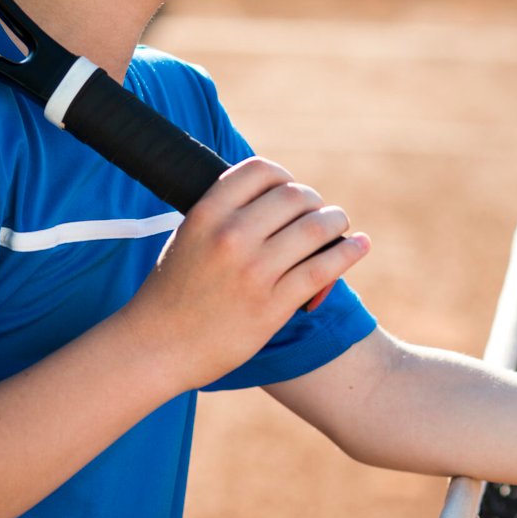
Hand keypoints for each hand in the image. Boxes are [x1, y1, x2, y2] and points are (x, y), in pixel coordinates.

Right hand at [120, 157, 369, 389]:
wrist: (156, 347)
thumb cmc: (172, 293)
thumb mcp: (187, 237)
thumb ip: (223, 214)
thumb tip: (271, 196)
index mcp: (207, 213)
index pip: (260, 170)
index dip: (283, 177)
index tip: (289, 190)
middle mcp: (231, 236)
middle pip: (295, 196)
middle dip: (313, 201)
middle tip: (317, 213)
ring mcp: (254, 271)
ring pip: (315, 228)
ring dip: (336, 221)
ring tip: (341, 225)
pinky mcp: (273, 305)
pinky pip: (323, 268)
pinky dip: (349, 251)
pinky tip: (359, 245)